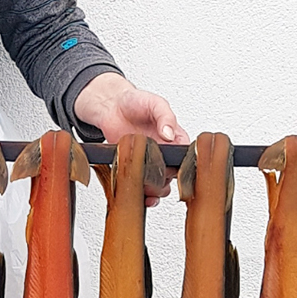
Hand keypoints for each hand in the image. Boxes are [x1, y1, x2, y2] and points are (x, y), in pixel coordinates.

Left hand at [74, 73, 187, 204]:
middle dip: (168, 180)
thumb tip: (169, 133)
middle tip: (158, 178)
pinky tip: (143, 196)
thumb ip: (165, 116)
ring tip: (150, 189)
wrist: (111, 107)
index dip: (182, 164)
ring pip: (160, 184)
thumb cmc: (135, 101)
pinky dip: (144, 194)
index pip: (185, 156)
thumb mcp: (154, 103)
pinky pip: (142, 185)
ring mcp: (149, 161)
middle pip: (174, 174)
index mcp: (175, 137)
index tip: (174, 167)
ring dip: (157, 190)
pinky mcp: (135, 167)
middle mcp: (164, 151)